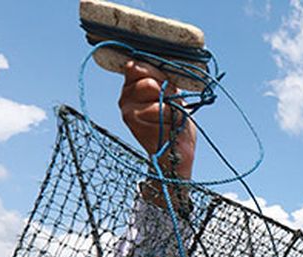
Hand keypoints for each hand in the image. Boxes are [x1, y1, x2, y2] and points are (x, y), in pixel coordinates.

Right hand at [119, 61, 195, 177]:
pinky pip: (157, 108)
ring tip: (170, 118)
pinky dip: (170, 117)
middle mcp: (125, 95)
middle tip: (171, 106)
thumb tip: (162, 58)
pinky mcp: (131, 121)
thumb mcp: (173, 95)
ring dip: (170, 104)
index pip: (138, 64)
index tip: (169, 86)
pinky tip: (167, 127)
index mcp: (133, 85)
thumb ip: (164, 78)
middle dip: (167, 90)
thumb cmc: (177, 123)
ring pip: (153, 89)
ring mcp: (126, 108)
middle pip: (148, 78)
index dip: (159, 73)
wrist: (177, 153)